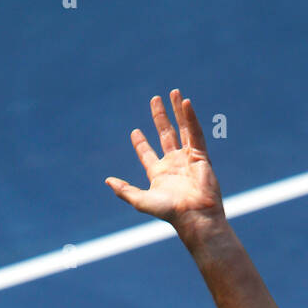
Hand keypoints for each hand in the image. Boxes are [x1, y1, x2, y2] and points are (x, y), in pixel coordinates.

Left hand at [105, 89, 224, 234]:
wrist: (194, 215)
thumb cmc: (169, 211)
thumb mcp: (140, 200)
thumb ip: (124, 190)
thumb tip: (107, 181)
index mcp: (159, 174)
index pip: (148, 154)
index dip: (141, 143)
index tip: (135, 132)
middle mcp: (173, 164)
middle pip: (165, 134)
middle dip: (160, 117)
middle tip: (155, 99)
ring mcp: (187, 159)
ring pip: (182, 129)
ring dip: (177, 111)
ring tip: (173, 92)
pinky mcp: (200, 156)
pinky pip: (195, 132)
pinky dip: (191, 118)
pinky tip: (185, 103)